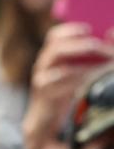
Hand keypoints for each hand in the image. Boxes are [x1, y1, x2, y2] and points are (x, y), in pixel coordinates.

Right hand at [23, 22, 113, 148]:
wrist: (44, 120)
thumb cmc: (62, 93)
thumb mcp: (72, 71)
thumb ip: (85, 56)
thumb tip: (108, 37)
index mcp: (49, 57)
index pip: (54, 36)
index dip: (70, 30)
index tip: (88, 28)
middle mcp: (42, 66)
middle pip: (55, 48)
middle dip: (79, 45)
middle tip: (97, 46)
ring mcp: (41, 81)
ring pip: (57, 65)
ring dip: (81, 64)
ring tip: (100, 65)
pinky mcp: (43, 95)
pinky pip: (59, 84)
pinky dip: (77, 80)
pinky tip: (91, 81)